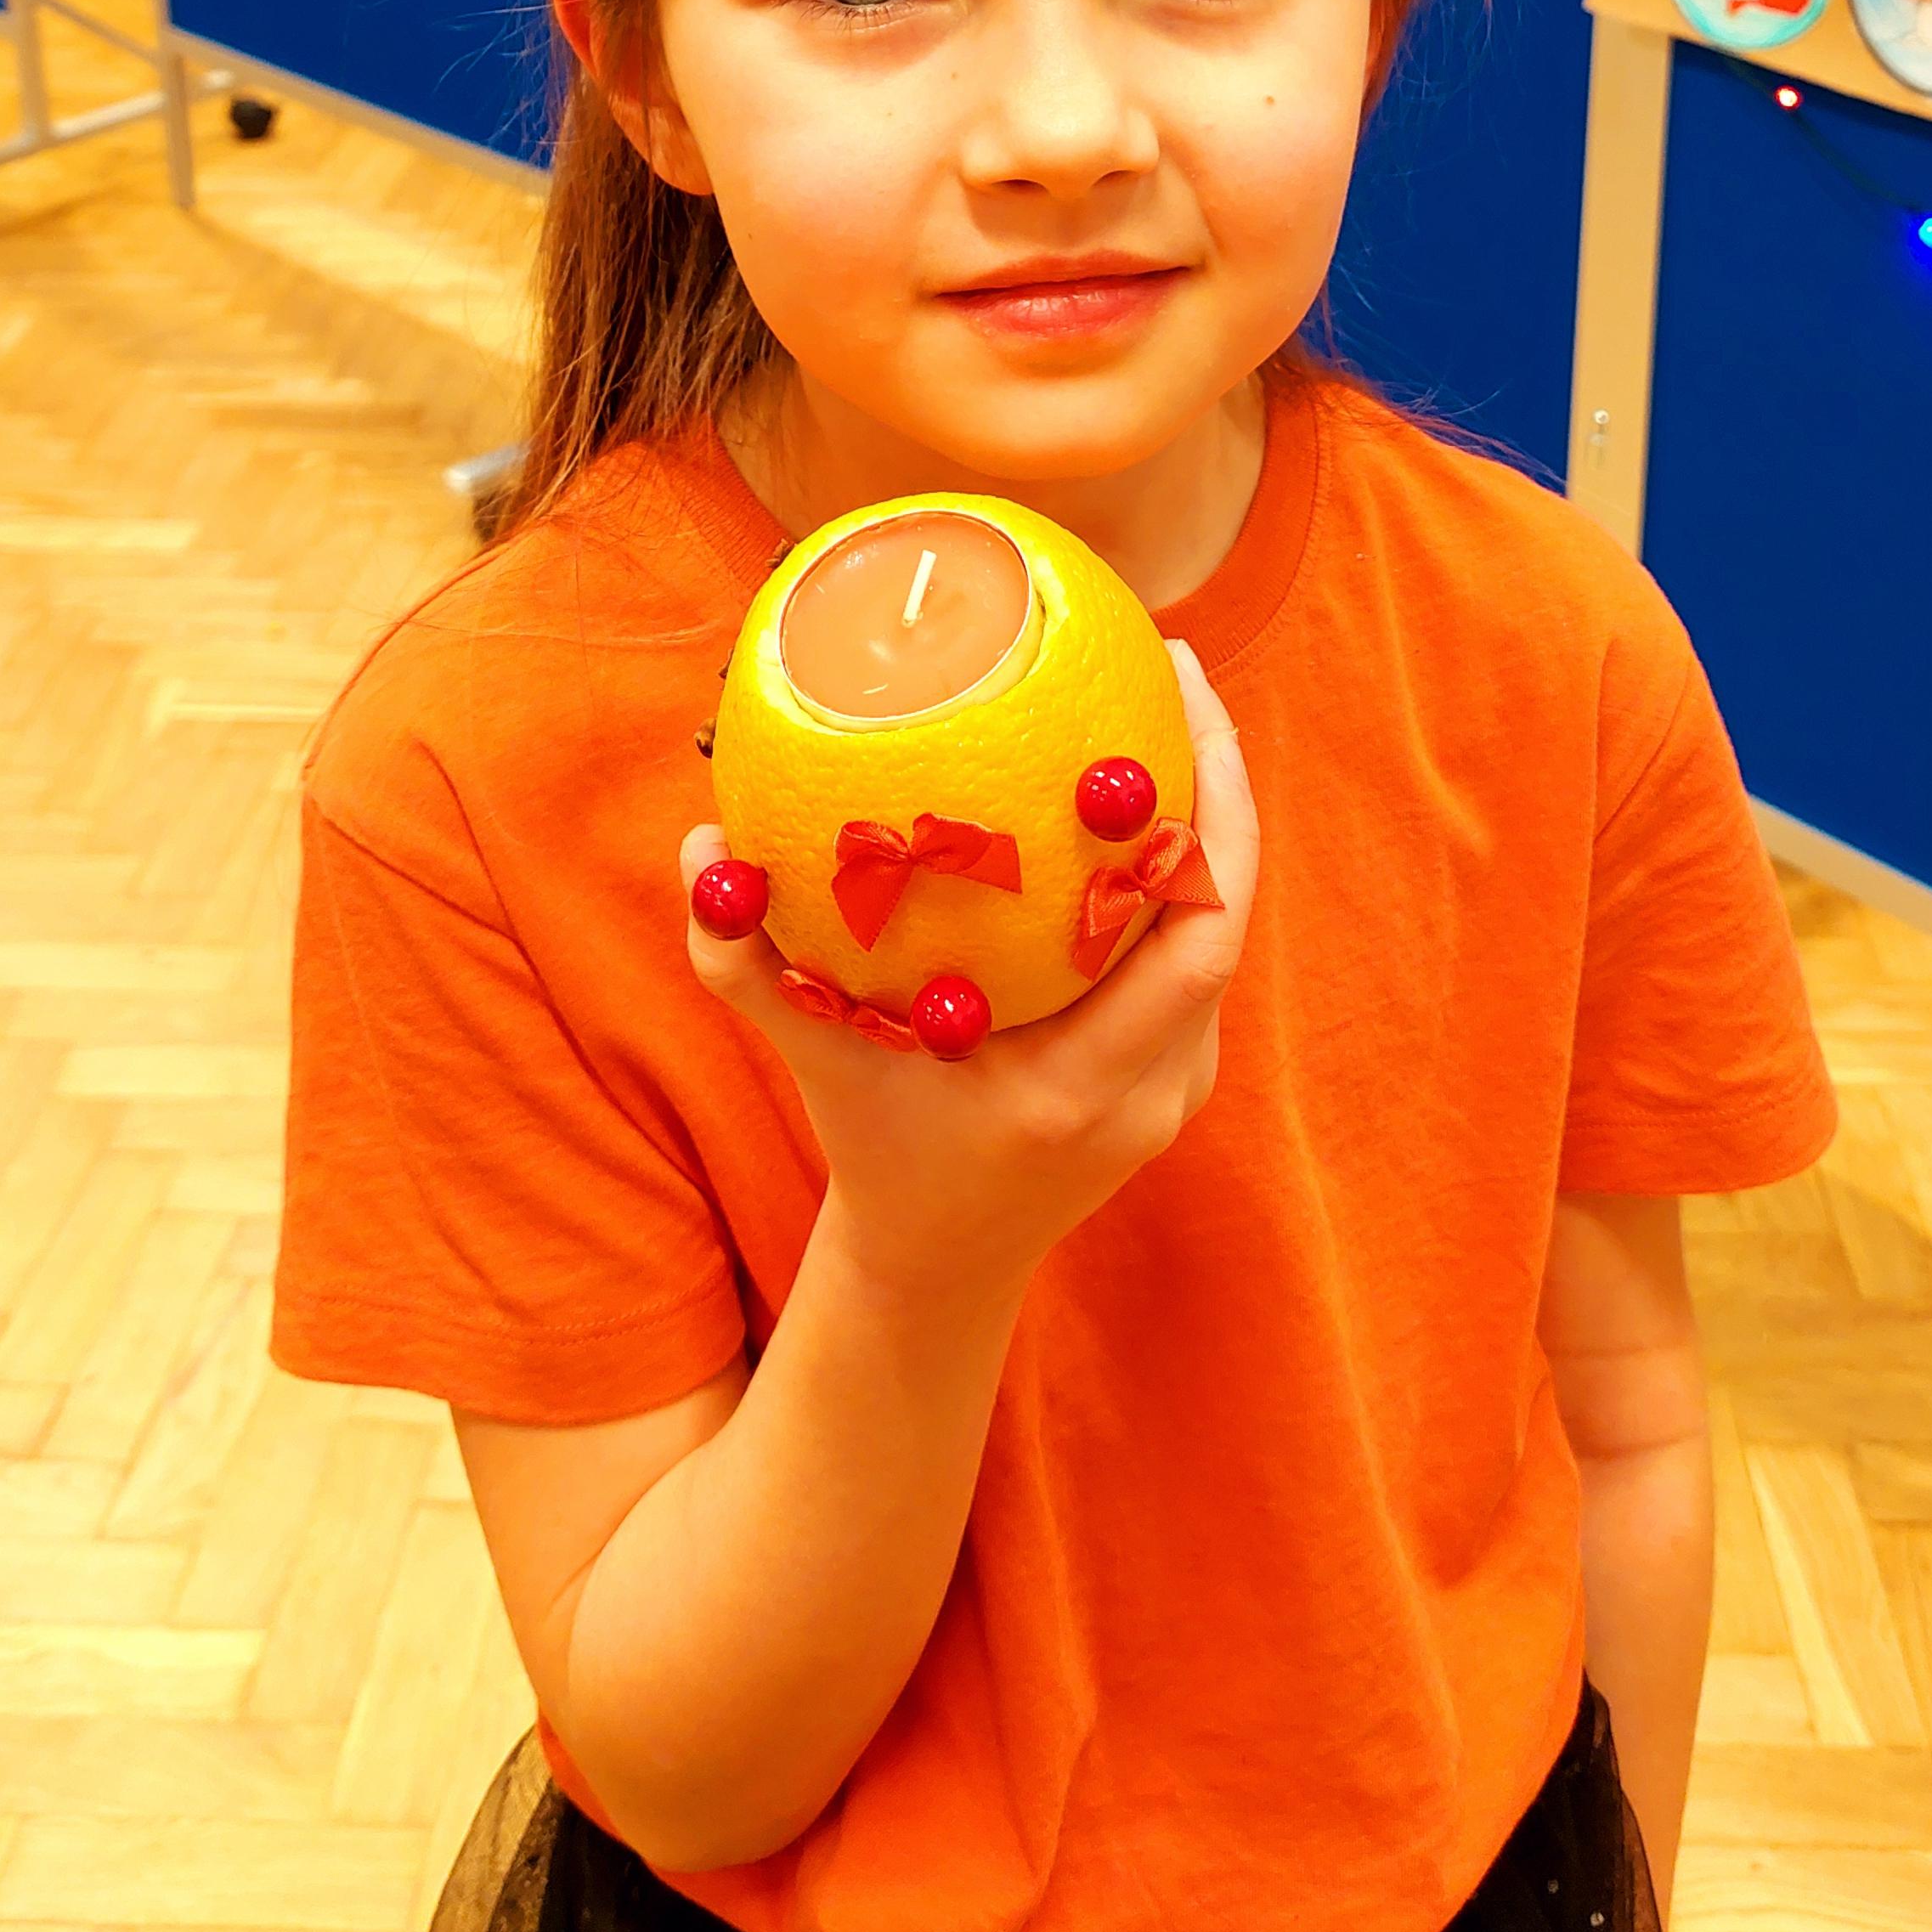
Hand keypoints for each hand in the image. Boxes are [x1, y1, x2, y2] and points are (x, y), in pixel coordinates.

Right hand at [680, 640, 1256, 1312]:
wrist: (938, 1266)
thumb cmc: (874, 1149)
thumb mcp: (810, 1056)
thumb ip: (745, 964)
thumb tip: (698, 845)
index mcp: (1082, 1087)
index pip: (1202, 936)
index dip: (1214, 814)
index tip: (1180, 699)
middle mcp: (1151, 1088)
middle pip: (1233, 911)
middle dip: (1221, 780)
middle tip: (1173, 665)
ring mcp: (1176, 1085)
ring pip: (1219, 927)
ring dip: (1205, 819)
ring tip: (1162, 706)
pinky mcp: (1172, 1074)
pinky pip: (1190, 951)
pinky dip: (1177, 869)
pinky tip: (1129, 798)